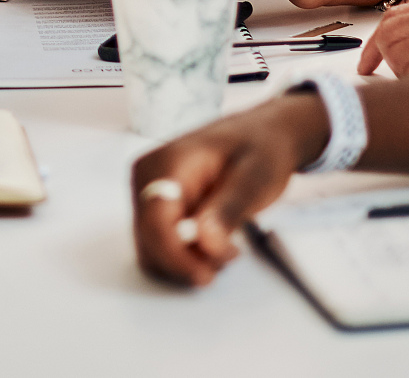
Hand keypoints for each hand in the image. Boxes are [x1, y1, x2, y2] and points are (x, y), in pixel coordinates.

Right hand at [130, 96, 327, 286]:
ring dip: (186, 261)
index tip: (206, 275)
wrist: (261, 134)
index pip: (154, 219)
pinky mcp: (155, 206)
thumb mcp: (255, 176)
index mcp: (168, 162)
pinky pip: (158, 243)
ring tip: (225, 248)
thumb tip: (204, 242)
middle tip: (229, 255)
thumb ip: (228, 209)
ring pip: (151, 248)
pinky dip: (184, 255)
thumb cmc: (260, 148)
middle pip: (148, 239)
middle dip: (185, 260)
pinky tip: (213, 244)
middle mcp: (147, 176)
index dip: (174, 254)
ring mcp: (147, 192)